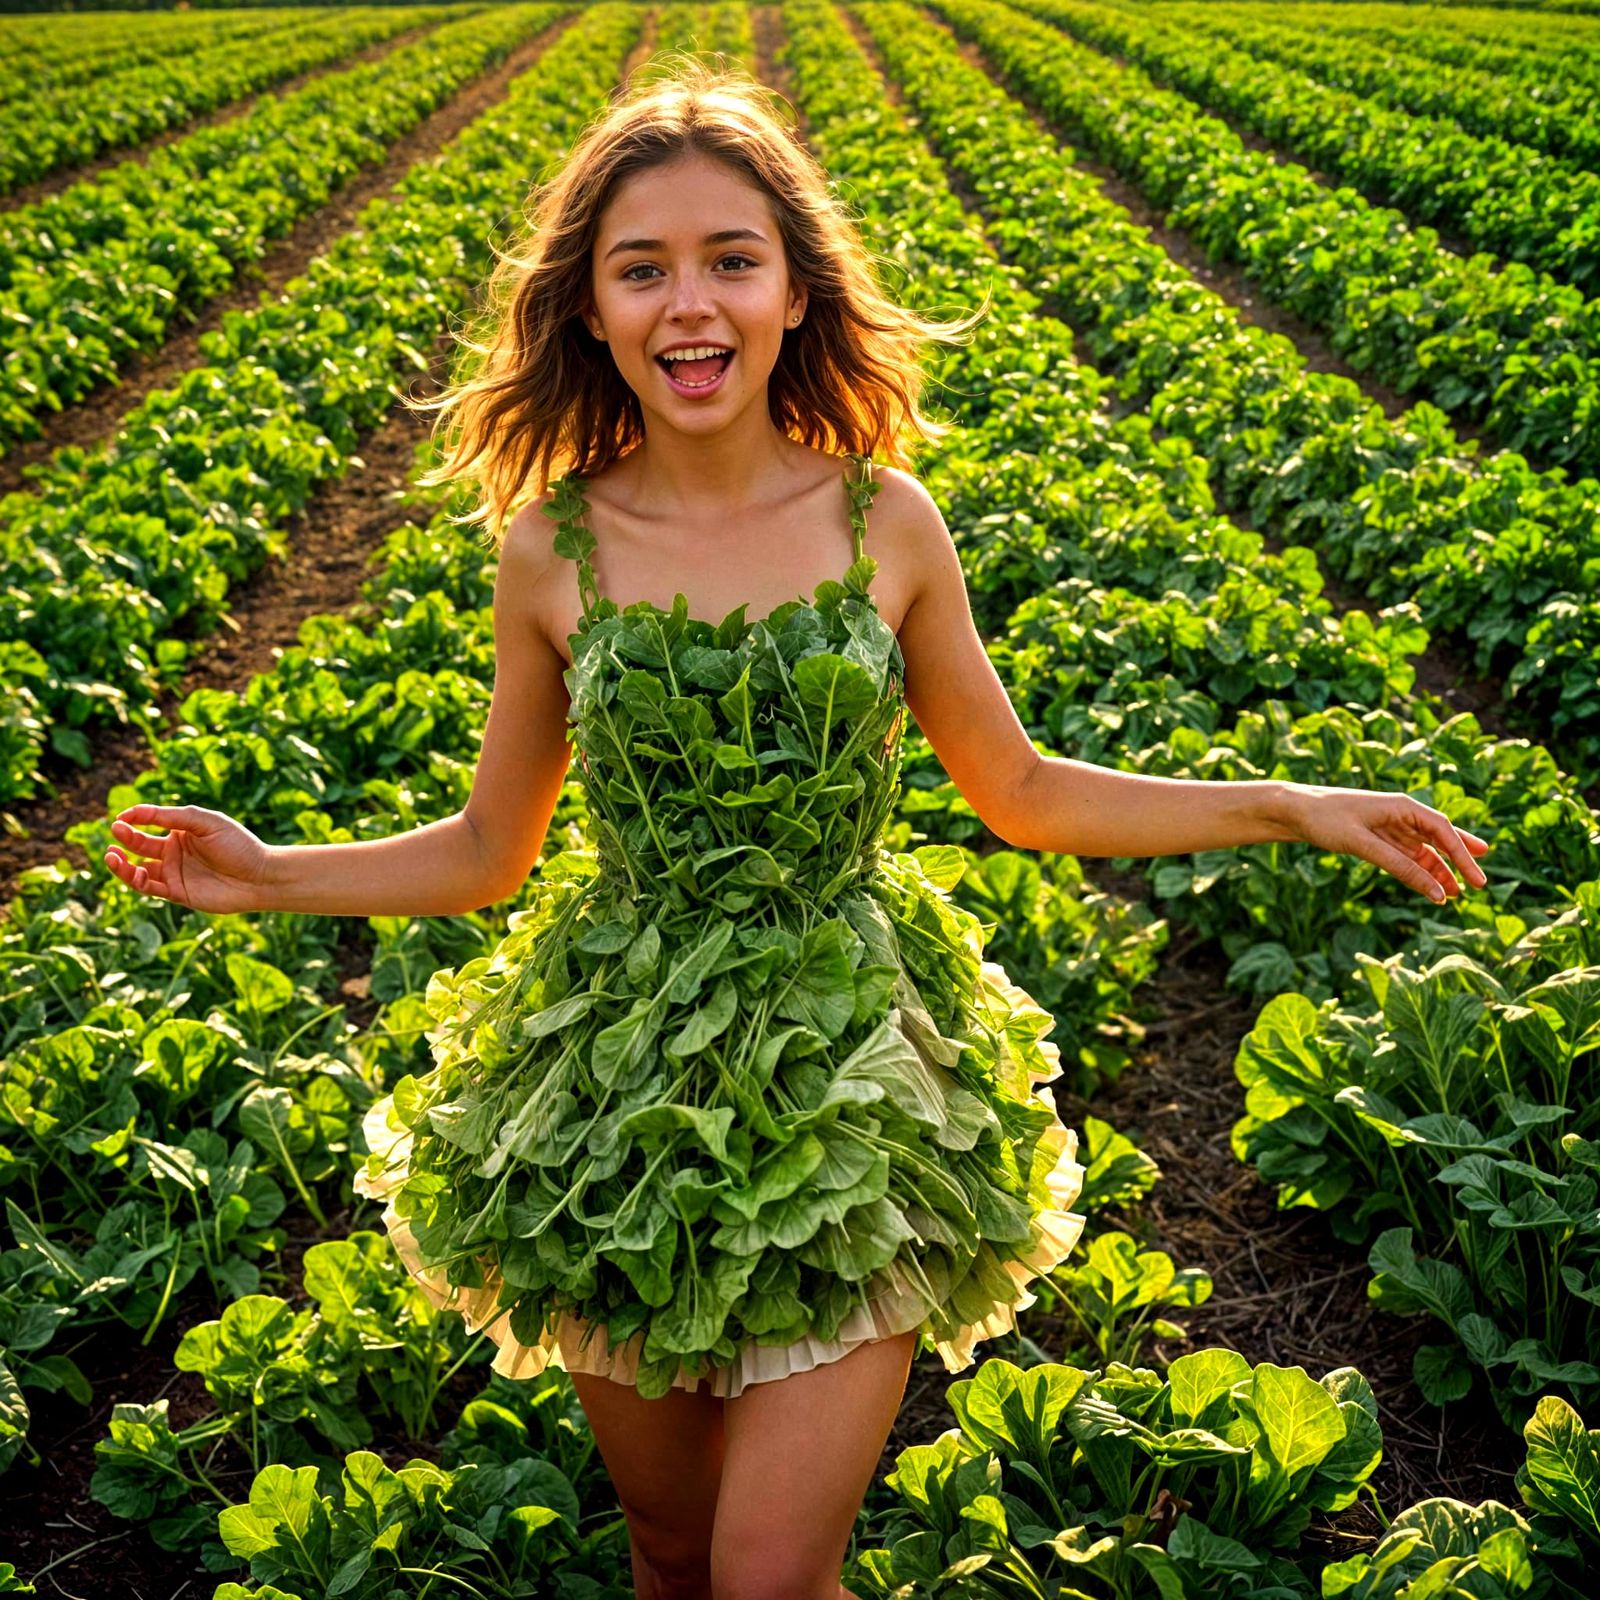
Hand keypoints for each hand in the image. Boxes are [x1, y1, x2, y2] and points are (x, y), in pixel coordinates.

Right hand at [103, 804, 273, 914]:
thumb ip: (172, 816)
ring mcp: (174, 872)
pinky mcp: (177, 892)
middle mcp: (174, 851)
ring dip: (121, 863)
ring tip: (111, 855)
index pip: (149, 823)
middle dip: (124, 838)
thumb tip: (136, 812)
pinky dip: (136, 880)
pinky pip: (149, 887)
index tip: (122, 816)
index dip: (133, 818)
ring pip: (137, 869)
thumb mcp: (206, 822)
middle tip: (116, 832)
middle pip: (139, 845)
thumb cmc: (238, 845)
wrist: (260, 877)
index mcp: (181, 831)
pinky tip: (134, 870)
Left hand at [1286, 785, 1489, 904]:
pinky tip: (1428, 886)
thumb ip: (1400, 867)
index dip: (1463, 855)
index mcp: (1401, 805)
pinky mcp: (1375, 837)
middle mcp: (1399, 813)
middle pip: (1438, 838)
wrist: (1291, 810)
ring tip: (1454, 895)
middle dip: (1458, 861)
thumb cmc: (1325, 819)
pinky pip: (1404, 855)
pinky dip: (1417, 870)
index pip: (1442, 830)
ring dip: (1438, 871)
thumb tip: (1435, 892)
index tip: (1478, 880)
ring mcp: (1387, 825)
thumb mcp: (1363, 844)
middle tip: (1480, 885)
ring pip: (1422, 850)